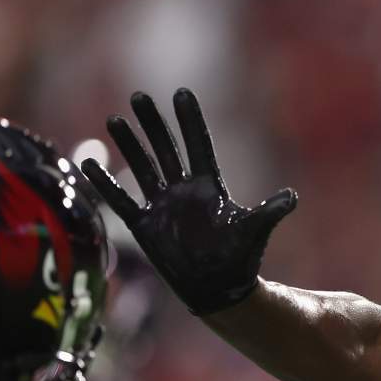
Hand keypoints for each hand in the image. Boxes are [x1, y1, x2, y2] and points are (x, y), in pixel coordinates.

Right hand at [81, 88, 295, 314]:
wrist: (219, 289)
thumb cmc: (239, 258)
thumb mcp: (253, 232)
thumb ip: (269, 212)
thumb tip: (292, 197)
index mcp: (209, 186)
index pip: (198, 144)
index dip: (190, 120)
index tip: (181, 91)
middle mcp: (184, 190)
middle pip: (166, 148)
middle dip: (153, 123)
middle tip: (139, 95)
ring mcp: (163, 205)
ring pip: (142, 167)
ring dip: (130, 145)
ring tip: (115, 119)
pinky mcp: (145, 225)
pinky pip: (121, 200)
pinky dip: (105, 184)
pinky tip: (88, 164)